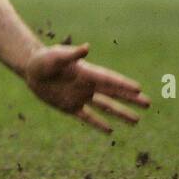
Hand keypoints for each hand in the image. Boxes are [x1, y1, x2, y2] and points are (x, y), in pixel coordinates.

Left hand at [24, 42, 149, 131]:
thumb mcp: (56, 56)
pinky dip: (97, 123)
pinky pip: (87, 117)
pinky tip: (110, 131)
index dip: (123, 84)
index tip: (139, 88)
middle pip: (113, 93)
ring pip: (104, 106)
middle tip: (148, 103)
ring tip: (137, 120)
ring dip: (120, 113)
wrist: (30, 69)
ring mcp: (80, 97)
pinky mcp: (69, 107)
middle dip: (130, 98)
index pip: (108, 79)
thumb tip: (86, 48)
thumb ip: (71, 54)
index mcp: (86, 72)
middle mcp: (87, 85)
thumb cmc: (43, 59)